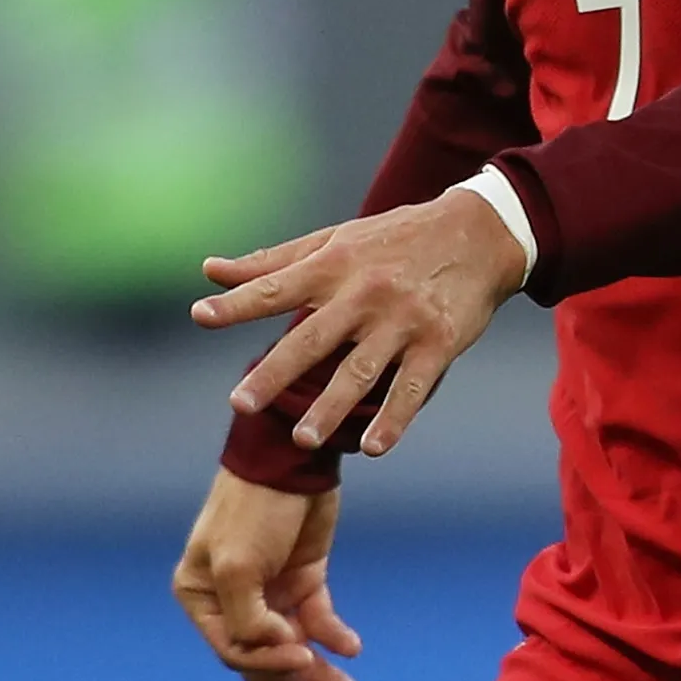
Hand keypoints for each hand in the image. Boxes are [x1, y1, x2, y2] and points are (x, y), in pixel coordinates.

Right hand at [174, 470, 362, 680]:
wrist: (292, 462)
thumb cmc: (251, 510)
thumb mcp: (238, 566)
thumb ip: (248, 619)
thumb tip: (274, 655)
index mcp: (201, 598)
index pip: (234, 652)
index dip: (268, 666)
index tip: (302, 659)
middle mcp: (231, 601)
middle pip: (264, 659)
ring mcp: (269, 592)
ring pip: (294, 646)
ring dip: (319, 672)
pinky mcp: (304, 580)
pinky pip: (318, 620)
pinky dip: (334, 637)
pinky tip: (351, 649)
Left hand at [200, 188, 529, 457]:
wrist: (479, 233)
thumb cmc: (395, 239)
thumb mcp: (334, 240)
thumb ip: (272, 263)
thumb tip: (209, 271)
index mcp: (333, 265)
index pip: (277, 287)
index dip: (238, 303)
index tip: (201, 315)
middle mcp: (364, 293)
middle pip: (312, 339)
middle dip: (275, 372)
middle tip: (241, 404)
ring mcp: (403, 321)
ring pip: (361, 371)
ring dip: (331, 407)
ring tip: (302, 439)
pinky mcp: (439, 343)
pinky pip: (413, 388)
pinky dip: (394, 419)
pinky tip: (374, 447)